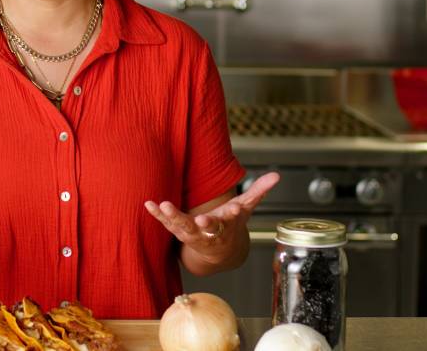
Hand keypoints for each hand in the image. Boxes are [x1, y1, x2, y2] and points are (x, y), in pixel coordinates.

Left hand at [144, 172, 279, 264]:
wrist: (217, 250)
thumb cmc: (230, 223)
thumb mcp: (245, 208)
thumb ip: (258, 191)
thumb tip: (277, 175)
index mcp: (227, 224)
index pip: (230, 219)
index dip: (230, 215)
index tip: (230, 211)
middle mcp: (209, 231)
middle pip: (206, 228)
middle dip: (204, 225)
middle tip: (200, 220)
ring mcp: (192, 233)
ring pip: (182, 227)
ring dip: (173, 218)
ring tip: (164, 206)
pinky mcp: (178, 231)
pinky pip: (167, 224)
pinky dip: (157, 215)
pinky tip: (148, 204)